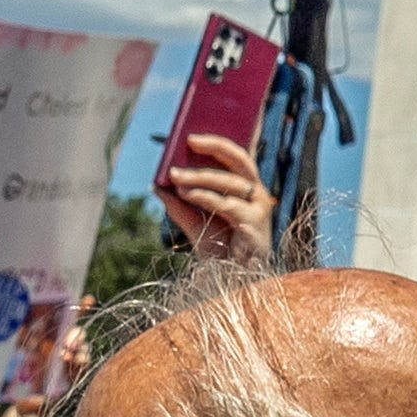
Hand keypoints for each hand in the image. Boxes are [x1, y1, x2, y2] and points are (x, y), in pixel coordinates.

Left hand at [158, 130, 271, 262]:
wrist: (234, 280)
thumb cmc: (220, 249)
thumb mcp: (194, 222)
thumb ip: (178, 205)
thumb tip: (157, 185)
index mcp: (247, 190)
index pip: (237, 158)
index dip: (219, 144)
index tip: (191, 136)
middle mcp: (257, 195)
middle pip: (241, 161)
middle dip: (216, 147)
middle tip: (189, 141)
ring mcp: (259, 209)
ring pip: (230, 182)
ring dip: (200, 176)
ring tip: (175, 176)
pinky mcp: (255, 225)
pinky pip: (227, 204)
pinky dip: (205, 196)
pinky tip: (187, 194)